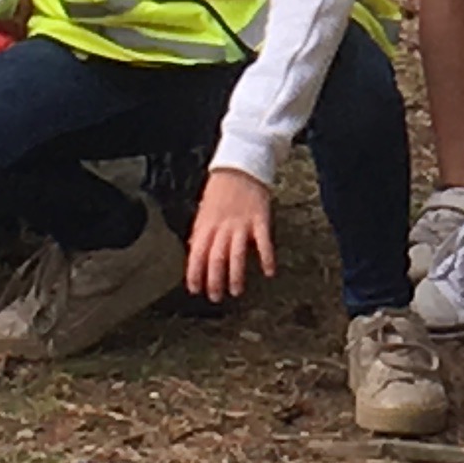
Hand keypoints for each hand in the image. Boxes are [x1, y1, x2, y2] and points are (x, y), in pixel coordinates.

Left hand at [184, 166, 276, 299]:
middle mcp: (222, 226)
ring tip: (236, 291)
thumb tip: (194, 250)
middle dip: (214, 281)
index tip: (195, 289)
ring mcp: (242, 224)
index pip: (196, 255)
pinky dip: (267, 258)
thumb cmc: (222, 187)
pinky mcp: (260, 219)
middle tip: (215, 297)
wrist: (242, 165)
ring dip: (236, 276)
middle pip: (215, 259)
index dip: (194, 274)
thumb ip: (201, 231)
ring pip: (236, 255)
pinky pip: (263, 242)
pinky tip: (269, 271)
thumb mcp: (204, 209)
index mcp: (206, 224)